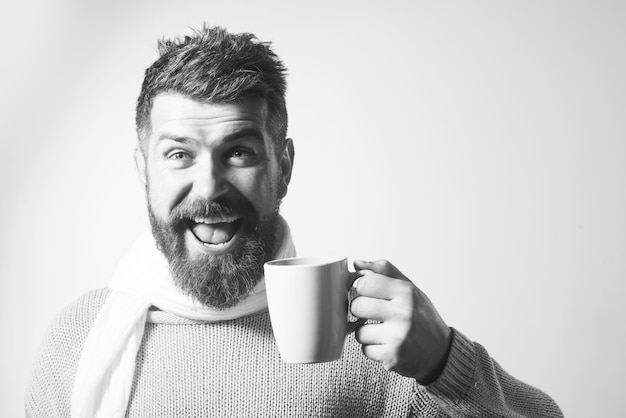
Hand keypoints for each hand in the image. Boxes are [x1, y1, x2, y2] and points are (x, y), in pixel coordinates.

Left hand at [350, 259, 452, 383]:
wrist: (440, 351)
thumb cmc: (421, 317)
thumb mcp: (409, 288)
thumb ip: (384, 272)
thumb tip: (357, 263)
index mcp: (405, 292)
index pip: (365, 282)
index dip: (361, 288)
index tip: (366, 293)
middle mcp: (402, 313)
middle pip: (357, 306)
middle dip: (360, 311)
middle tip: (372, 313)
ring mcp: (397, 336)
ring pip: (359, 332)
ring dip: (366, 333)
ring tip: (382, 331)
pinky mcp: (392, 356)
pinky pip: (365, 350)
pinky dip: (372, 349)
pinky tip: (386, 344)